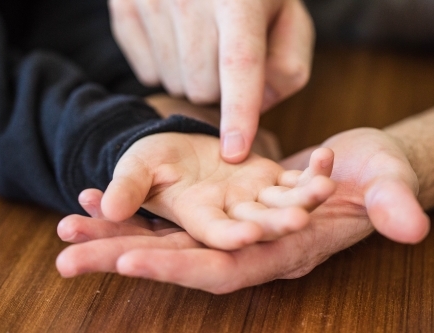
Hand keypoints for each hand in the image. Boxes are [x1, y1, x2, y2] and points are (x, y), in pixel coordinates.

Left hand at [56, 128, 427, 292]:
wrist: (363, 169)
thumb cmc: (379, 177)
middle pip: (184, 261)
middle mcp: (254, 247)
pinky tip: (104, 199)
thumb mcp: (390, 183)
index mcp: (286, 250)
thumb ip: (394, 204)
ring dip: (121, 235)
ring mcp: (237, 229)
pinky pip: (177, 214)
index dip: (182, 268)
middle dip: (126, 260)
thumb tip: (412, 224)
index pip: (228, 269)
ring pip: (172, 238)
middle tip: (66, 257)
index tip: (128, 263)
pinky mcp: (226, 208)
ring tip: (70, 226)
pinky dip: (141, 209)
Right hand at [96, 132, 335, 249]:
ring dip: (305, 197)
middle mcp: (230, 212)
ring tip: (325, 187)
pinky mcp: (271, 178)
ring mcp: (254, 196)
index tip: (247, 234)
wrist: (179, 149)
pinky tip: (327, 156)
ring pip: (284, 202)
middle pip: (257, 223)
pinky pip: (296, 177)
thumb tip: (106, 205)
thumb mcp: (137, 169)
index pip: (213, 232)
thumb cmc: (153, 161)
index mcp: (197, 215)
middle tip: (300, 220)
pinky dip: (312, 169)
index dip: (228, 234)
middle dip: (277, 224)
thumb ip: (128, 187)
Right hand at [109, 0, 314, 161]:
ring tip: (201, 44)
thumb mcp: (288, 18)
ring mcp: (151, 1)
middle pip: (203, 88)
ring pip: (174, 84)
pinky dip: (164, 68)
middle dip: (219, 89)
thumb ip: (288, 66)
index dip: (239, 112)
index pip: (240, 65)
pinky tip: (176, 40)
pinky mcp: (124, 7)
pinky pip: (146, 74)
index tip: (234, 153)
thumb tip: (256, 107)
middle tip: (225, 57)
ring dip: (192, 79)